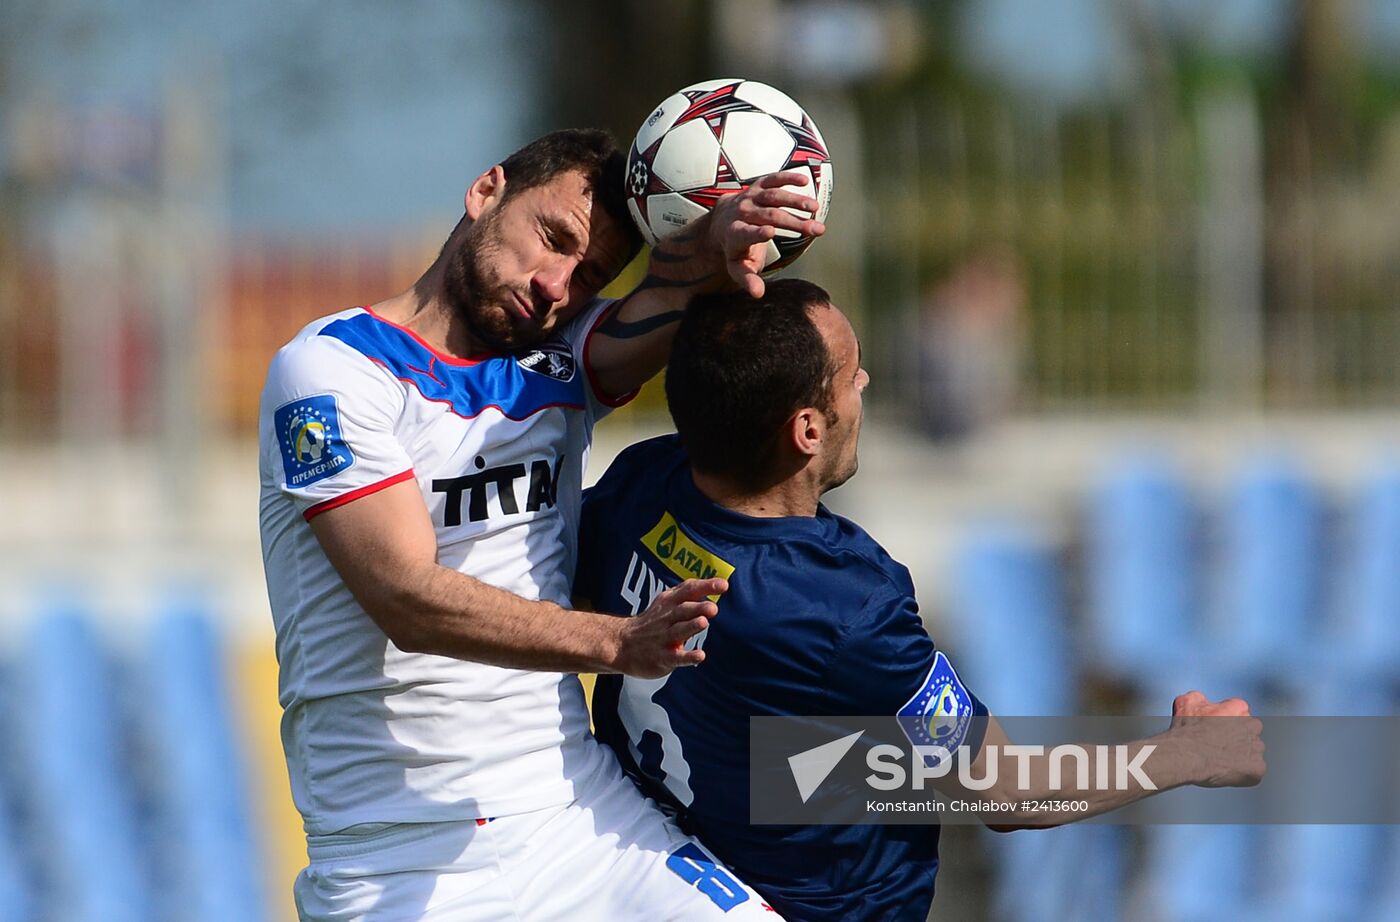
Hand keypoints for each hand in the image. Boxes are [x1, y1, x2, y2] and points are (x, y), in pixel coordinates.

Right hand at [610, 578, 725, 678]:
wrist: (620, 644)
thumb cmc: (652, 622)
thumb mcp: (665, 603)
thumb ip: (689, 594)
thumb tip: (720, 584)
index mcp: (669, 602)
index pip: (688, 590)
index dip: (705, 586)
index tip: (723, 585)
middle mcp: (666, 618)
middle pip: (682, 610)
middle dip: (697, 608)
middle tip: (713, 607)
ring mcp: (663, 638)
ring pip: (678, 631)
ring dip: (691, 627)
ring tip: (703, 623)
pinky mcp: (662, 657)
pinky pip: (676, 657)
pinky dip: (688, 656)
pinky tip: (700, 656)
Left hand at [650, 171, 825, 297]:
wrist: (722, 220)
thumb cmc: (735, 249)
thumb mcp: (737, 267)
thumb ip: (747, 280)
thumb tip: (758, 294)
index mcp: (735, 235)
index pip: (745, 233)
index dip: (756, 233)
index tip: (770, 232)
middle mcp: (741, 213)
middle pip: (769, 215)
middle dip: (793, 222)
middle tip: (816, 230)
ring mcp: (750, 197)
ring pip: (774, 196)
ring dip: (796, 201)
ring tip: (815, 209)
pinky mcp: (758, 185)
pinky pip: (773, 179)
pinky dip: (788, 177)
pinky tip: (805, 180)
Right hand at [1168, 690, 1265, 787]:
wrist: (1185, 756)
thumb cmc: (1185, 731)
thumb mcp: (1186, 703)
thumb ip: (1201, 699)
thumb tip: (1202, 701)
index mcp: (1239, 708)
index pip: (1240, 711)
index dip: (1226, 720)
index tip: (1216, 728)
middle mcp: (1252, 726)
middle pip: (1250, 731)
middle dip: (1238, 737)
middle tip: (1220, 745)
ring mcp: (1256, 748)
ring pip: (1253, 751)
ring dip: (1242, 755)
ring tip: (1221, 760)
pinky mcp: (1257, 768)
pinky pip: (1254, 770)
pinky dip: (1243, 772)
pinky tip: (1227, 771)